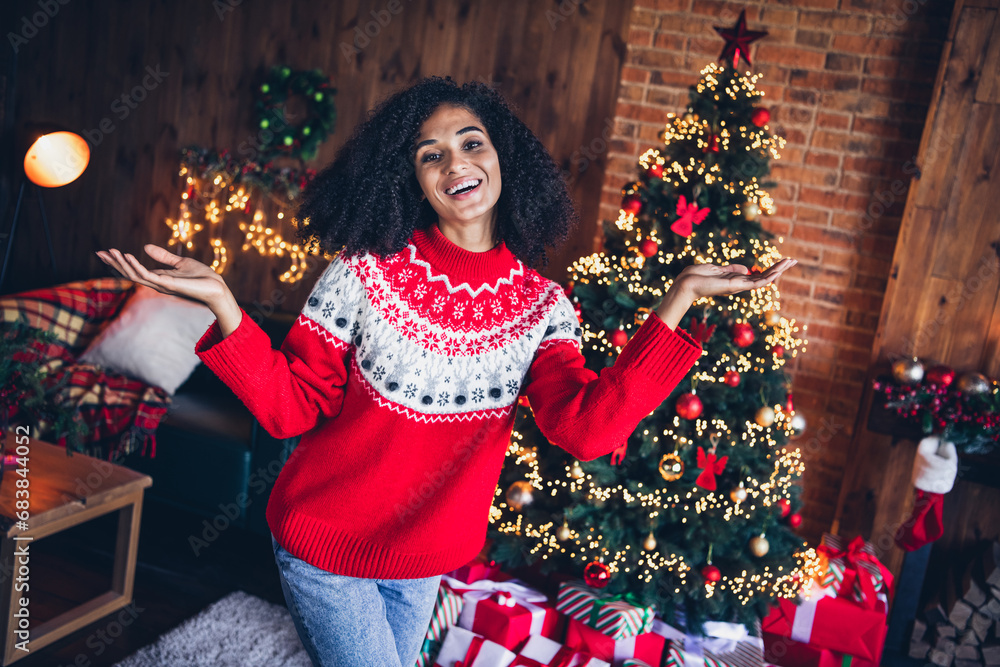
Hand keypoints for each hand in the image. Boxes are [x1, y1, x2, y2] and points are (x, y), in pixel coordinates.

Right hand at [96, 244, 242, 335]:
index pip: (134, 270)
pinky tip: (128, 256)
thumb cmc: (202, 277)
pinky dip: (136, 266)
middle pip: (129, 274)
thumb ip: (163, 257)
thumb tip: (145, 246)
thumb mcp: (180, 262)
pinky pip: (148, 275)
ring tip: (111, 252)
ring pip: (135, 275)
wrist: (216, 287)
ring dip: (122, 264)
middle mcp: (156, 283)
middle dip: (114, 264)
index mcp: (158, 277)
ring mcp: (161, 285)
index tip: (105, 252)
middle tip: (99, 253)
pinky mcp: (168, 285)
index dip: (119, 262)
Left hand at [654, 258, 796, 330]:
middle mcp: (739, 284)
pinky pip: (756, 282)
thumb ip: (732, 269)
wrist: (686, 283)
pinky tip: (778, 271)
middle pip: (764, 277)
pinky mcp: (736, 286)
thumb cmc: (697, 276)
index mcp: (735, 280)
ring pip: (764, 279)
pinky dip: (768, 277)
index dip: (770, 269)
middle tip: (794, 260)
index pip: (757, 275)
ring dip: (778, 270)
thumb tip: (746, 269)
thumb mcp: (718, 269)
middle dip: (779, 268)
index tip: (782, 262)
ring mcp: (739, 286)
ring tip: (791, 261)